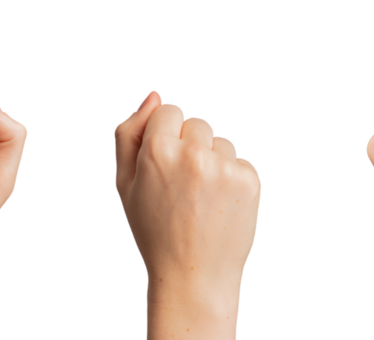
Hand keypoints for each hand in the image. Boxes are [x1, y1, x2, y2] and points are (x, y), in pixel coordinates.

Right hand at [113, 91, 262, 294]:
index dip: (165, 137)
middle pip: (197, 124)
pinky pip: (240, 161)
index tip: (165, 166)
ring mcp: (223, 167)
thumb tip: (154, 96)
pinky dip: (232, 179)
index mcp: (157, 151)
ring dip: (213, 162)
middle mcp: (192, 153)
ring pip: (221, 142)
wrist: (192, 277)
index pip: (169, 110)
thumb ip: (129, 134)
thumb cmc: (154, 231)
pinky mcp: (249, 180)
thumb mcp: (124, 184)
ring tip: (202, 200)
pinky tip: (219, 206)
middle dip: (190, 147)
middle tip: (183, 189)